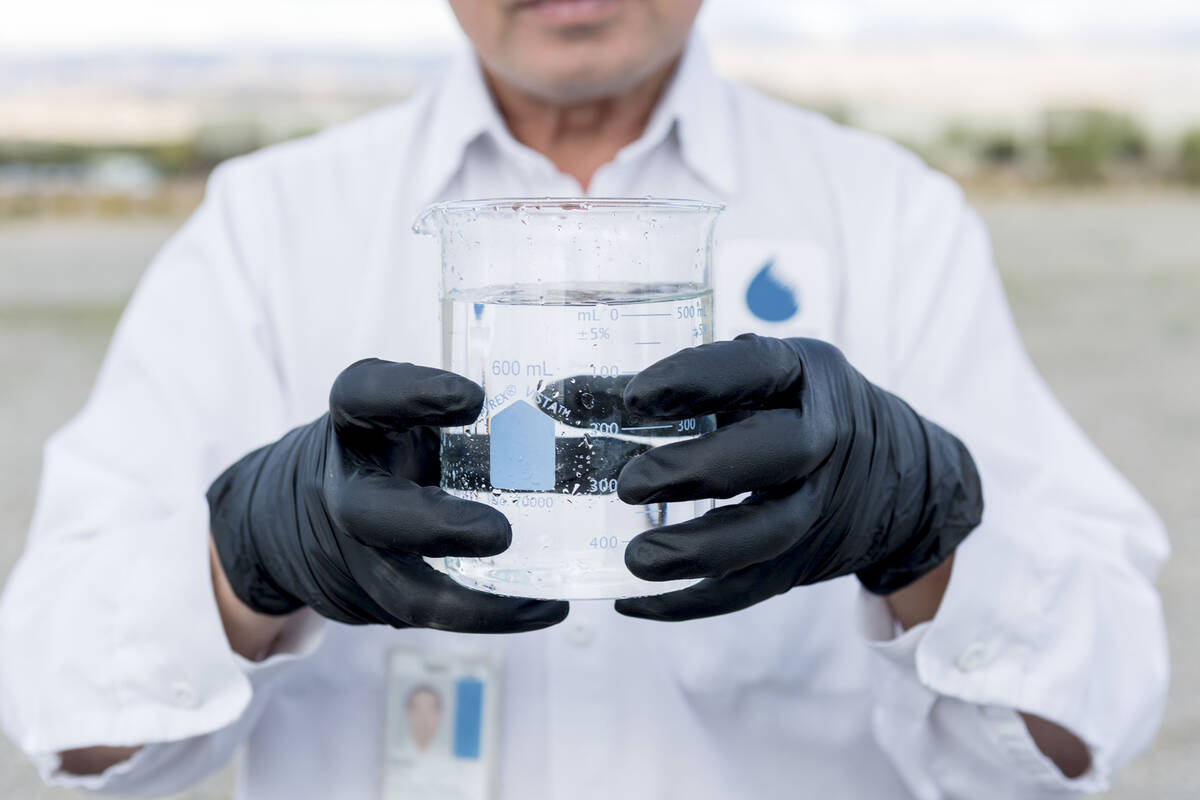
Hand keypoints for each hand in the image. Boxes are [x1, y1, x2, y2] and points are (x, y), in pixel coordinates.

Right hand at [207, 359, 567, 631]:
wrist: (298, 514)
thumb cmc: (384, 448)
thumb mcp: (404, 416)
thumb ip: (463, 416)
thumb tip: (569, 407)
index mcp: (355, 426)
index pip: (362, 395)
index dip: (412, 394)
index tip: (473, 397)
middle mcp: (347, 487)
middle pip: (368, 511)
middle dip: (434, 527)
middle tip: (499, 534)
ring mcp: (359, 551)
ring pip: (399, 588)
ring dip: (471, 601)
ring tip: (541, 602)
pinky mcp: (376, 594)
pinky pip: (429, 612)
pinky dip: (489, 614)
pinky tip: (541, 609)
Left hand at [614, 334, 981, 620]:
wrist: (899, 474)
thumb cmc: (793, 409)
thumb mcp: (759, 377)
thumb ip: (676, 386)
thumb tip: (562, 395)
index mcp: (806, 375)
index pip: (754, 369)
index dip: (695, 379)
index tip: (634, 397)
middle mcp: (824, 437)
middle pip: (775, 455)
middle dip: (700, 470)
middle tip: (627, 484)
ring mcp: (820, 505)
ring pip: (768, 535)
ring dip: (699, 551)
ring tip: (634, 560)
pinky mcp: (806, 560)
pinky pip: (753, 588)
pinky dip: (693, 601)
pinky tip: (634, 602)